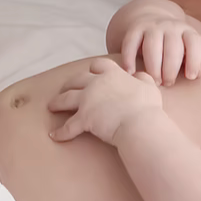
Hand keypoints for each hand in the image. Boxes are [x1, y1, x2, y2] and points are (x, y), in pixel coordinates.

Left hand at [48, 58, 163, 146]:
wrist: (139, 123)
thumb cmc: (146, 107)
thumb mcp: (149, 87)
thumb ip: (142, 78)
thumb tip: (139, 75)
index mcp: (112, 74)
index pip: (98, 65)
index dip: (93, 69)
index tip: (91, 73)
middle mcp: (96, 84)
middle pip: (77, 79)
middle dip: (69, 84)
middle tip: (65, 88)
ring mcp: (87, 100)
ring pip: (66, 98)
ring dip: (58, 102)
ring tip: (52, 106)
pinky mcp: (83, 119)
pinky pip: (68, 127)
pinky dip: (60, 132)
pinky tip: (54, 136)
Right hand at [117, 0, 200, 84]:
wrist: (153, 22)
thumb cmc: (175, 45)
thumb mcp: (188, 50)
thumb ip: (196, 61)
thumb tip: (197, 74)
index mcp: (187, 31)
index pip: (194, 43)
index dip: (194, 60)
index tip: (190, 77)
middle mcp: (171, 26)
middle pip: (172, 47)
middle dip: (170, 69)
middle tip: (168, 83)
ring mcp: (152, 26)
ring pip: (152, 45)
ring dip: (153, 66)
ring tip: (155, 81)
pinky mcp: (135, 29)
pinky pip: (130, 43)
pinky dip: (129, 58)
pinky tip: (131, 73)